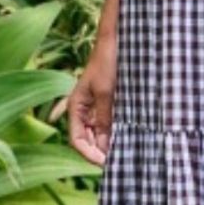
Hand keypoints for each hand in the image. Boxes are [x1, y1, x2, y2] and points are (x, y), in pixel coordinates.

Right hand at [48, 35, 115, 166]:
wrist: (118, 42)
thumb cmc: (107, 63)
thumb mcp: (106, 93)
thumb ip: (104, 120)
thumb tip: (105, 148)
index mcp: (76, 107)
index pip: (76, 139)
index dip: (88, 154)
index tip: (104, 162)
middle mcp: (84, 110)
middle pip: (87, 140)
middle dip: (99, 152)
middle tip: (118, 162)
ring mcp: (97, 108)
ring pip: (99, 135)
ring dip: (109, 144)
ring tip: (124, 152)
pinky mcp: (109, 104)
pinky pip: (109, 124)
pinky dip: (116, 133)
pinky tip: (127, 138)